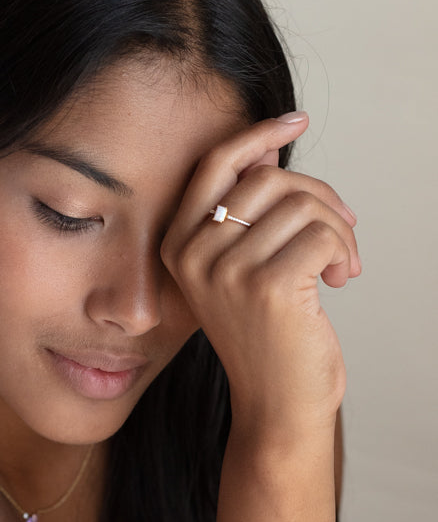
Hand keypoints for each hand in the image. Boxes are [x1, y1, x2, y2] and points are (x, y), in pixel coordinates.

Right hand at [160, 113, 359, 439]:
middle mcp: (191, 254)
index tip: (295, 120)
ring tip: (340, 263)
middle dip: (320, 198)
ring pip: (301, 205)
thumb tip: (266, 159)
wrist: (275, 401)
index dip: (257, 136)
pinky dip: (344, 251)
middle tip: (342, 232)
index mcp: (177, 243)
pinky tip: (340, 280)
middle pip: (270, 179)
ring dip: (338, 231)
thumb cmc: (264, 332)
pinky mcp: (265, 287)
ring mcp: (224, 270)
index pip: (215, 164)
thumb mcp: (237, 268)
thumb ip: (243, 215)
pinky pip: (322, 234)